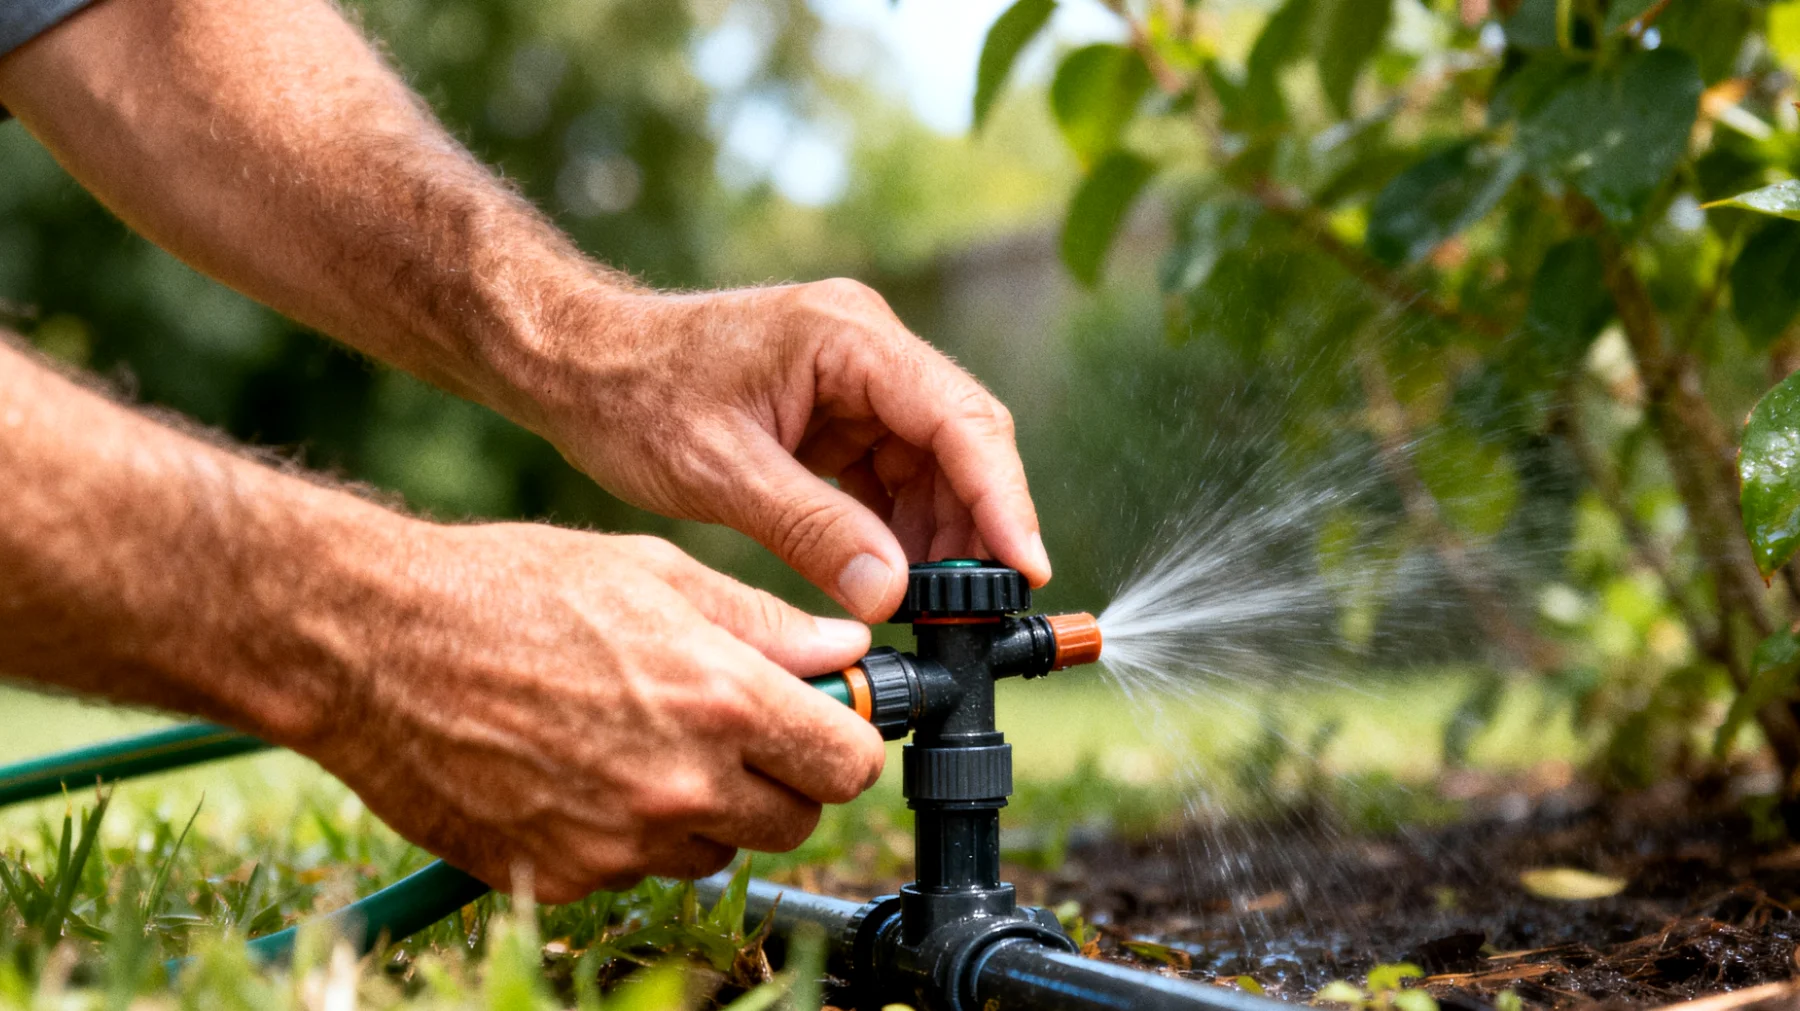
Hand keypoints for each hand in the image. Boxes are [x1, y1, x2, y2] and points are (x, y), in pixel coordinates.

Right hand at [312, 522, 884, 901]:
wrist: (372, 647)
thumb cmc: (508, 589)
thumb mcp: (654, 572)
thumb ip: (764, 622)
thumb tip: (846, 649)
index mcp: (720, 699)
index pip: (848, 764)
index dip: (844, 740)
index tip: (823, 721)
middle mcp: (682, 786)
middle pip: (795, 820)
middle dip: (780, 776)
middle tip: (733, 726)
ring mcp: (622, 842)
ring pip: (717, 850)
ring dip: (705, 808)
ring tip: (639, 737)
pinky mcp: (566, 875)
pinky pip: (639, 868)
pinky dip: (630, 832)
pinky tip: (583, 768)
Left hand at [517, 279, 1051, 621]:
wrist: (578, 364)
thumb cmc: (634, 396)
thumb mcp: (720, 470)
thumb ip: (811, 529)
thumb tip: (892, 593)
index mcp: (849, 337)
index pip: (959, 419)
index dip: (1001, 498)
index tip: (1023, 567)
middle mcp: (867, 347)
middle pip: (962, 441)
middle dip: (977, 526)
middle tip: (978, 611)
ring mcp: (856, 378)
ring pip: (935, 463)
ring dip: (940, 534)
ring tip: (934, 608)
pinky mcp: (838, 410)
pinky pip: (895, 471)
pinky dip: (901, 528)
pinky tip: (894, 580)